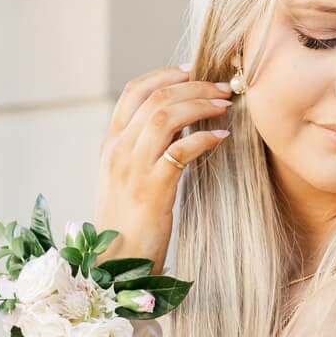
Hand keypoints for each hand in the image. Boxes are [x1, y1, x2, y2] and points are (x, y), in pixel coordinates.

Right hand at [95, 64, 234, 267]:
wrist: (115, 264)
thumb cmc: (129, 224)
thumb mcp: (128, 179)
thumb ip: (144, 150)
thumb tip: (178, 125)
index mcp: (111, 145)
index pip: (132, 92)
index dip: (163, 75)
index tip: (191, 71)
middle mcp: (118, 151)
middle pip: (156, 99)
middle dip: (193, 87)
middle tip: (221, 88)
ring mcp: (133, 169)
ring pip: (166, 117)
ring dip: (200, 105)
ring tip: (224, 105)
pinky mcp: (152, 190)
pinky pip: (181, 151)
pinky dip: (203, 138)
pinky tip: (221, 137)